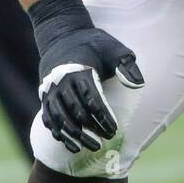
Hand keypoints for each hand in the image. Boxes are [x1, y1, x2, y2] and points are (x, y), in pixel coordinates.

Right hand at [30, 0, 143, 153]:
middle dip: (92, 129)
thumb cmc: (92, 44)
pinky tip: (73, 146)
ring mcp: (51, 91)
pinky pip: (49, 120)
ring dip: (76, 137)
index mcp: (80, 71)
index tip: (114, 129)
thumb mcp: (113, 48)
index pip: (92, 100)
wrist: (62, 35)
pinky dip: (60, 134)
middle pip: (76, 113)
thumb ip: (125, 64)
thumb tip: (138, 83)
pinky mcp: (45, 97)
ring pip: (61, 120)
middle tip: (107, 139)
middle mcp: (62, 83)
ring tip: (92, 147)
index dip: (103, 117)